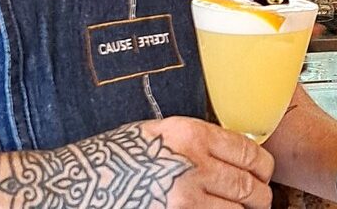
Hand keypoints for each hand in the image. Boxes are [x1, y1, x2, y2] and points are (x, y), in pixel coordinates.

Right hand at [102, 116, 274, 207]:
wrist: (73, 184)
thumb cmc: (110, 158)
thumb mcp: (156, 135)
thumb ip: (194, 142)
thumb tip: (228, 154)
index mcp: (190, 135)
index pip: (249, 151)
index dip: (262, 167)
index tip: (262, 173)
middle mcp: (192, 166)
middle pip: (250, 187)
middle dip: (259, 197)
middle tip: (258, 200)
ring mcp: (184, 200)